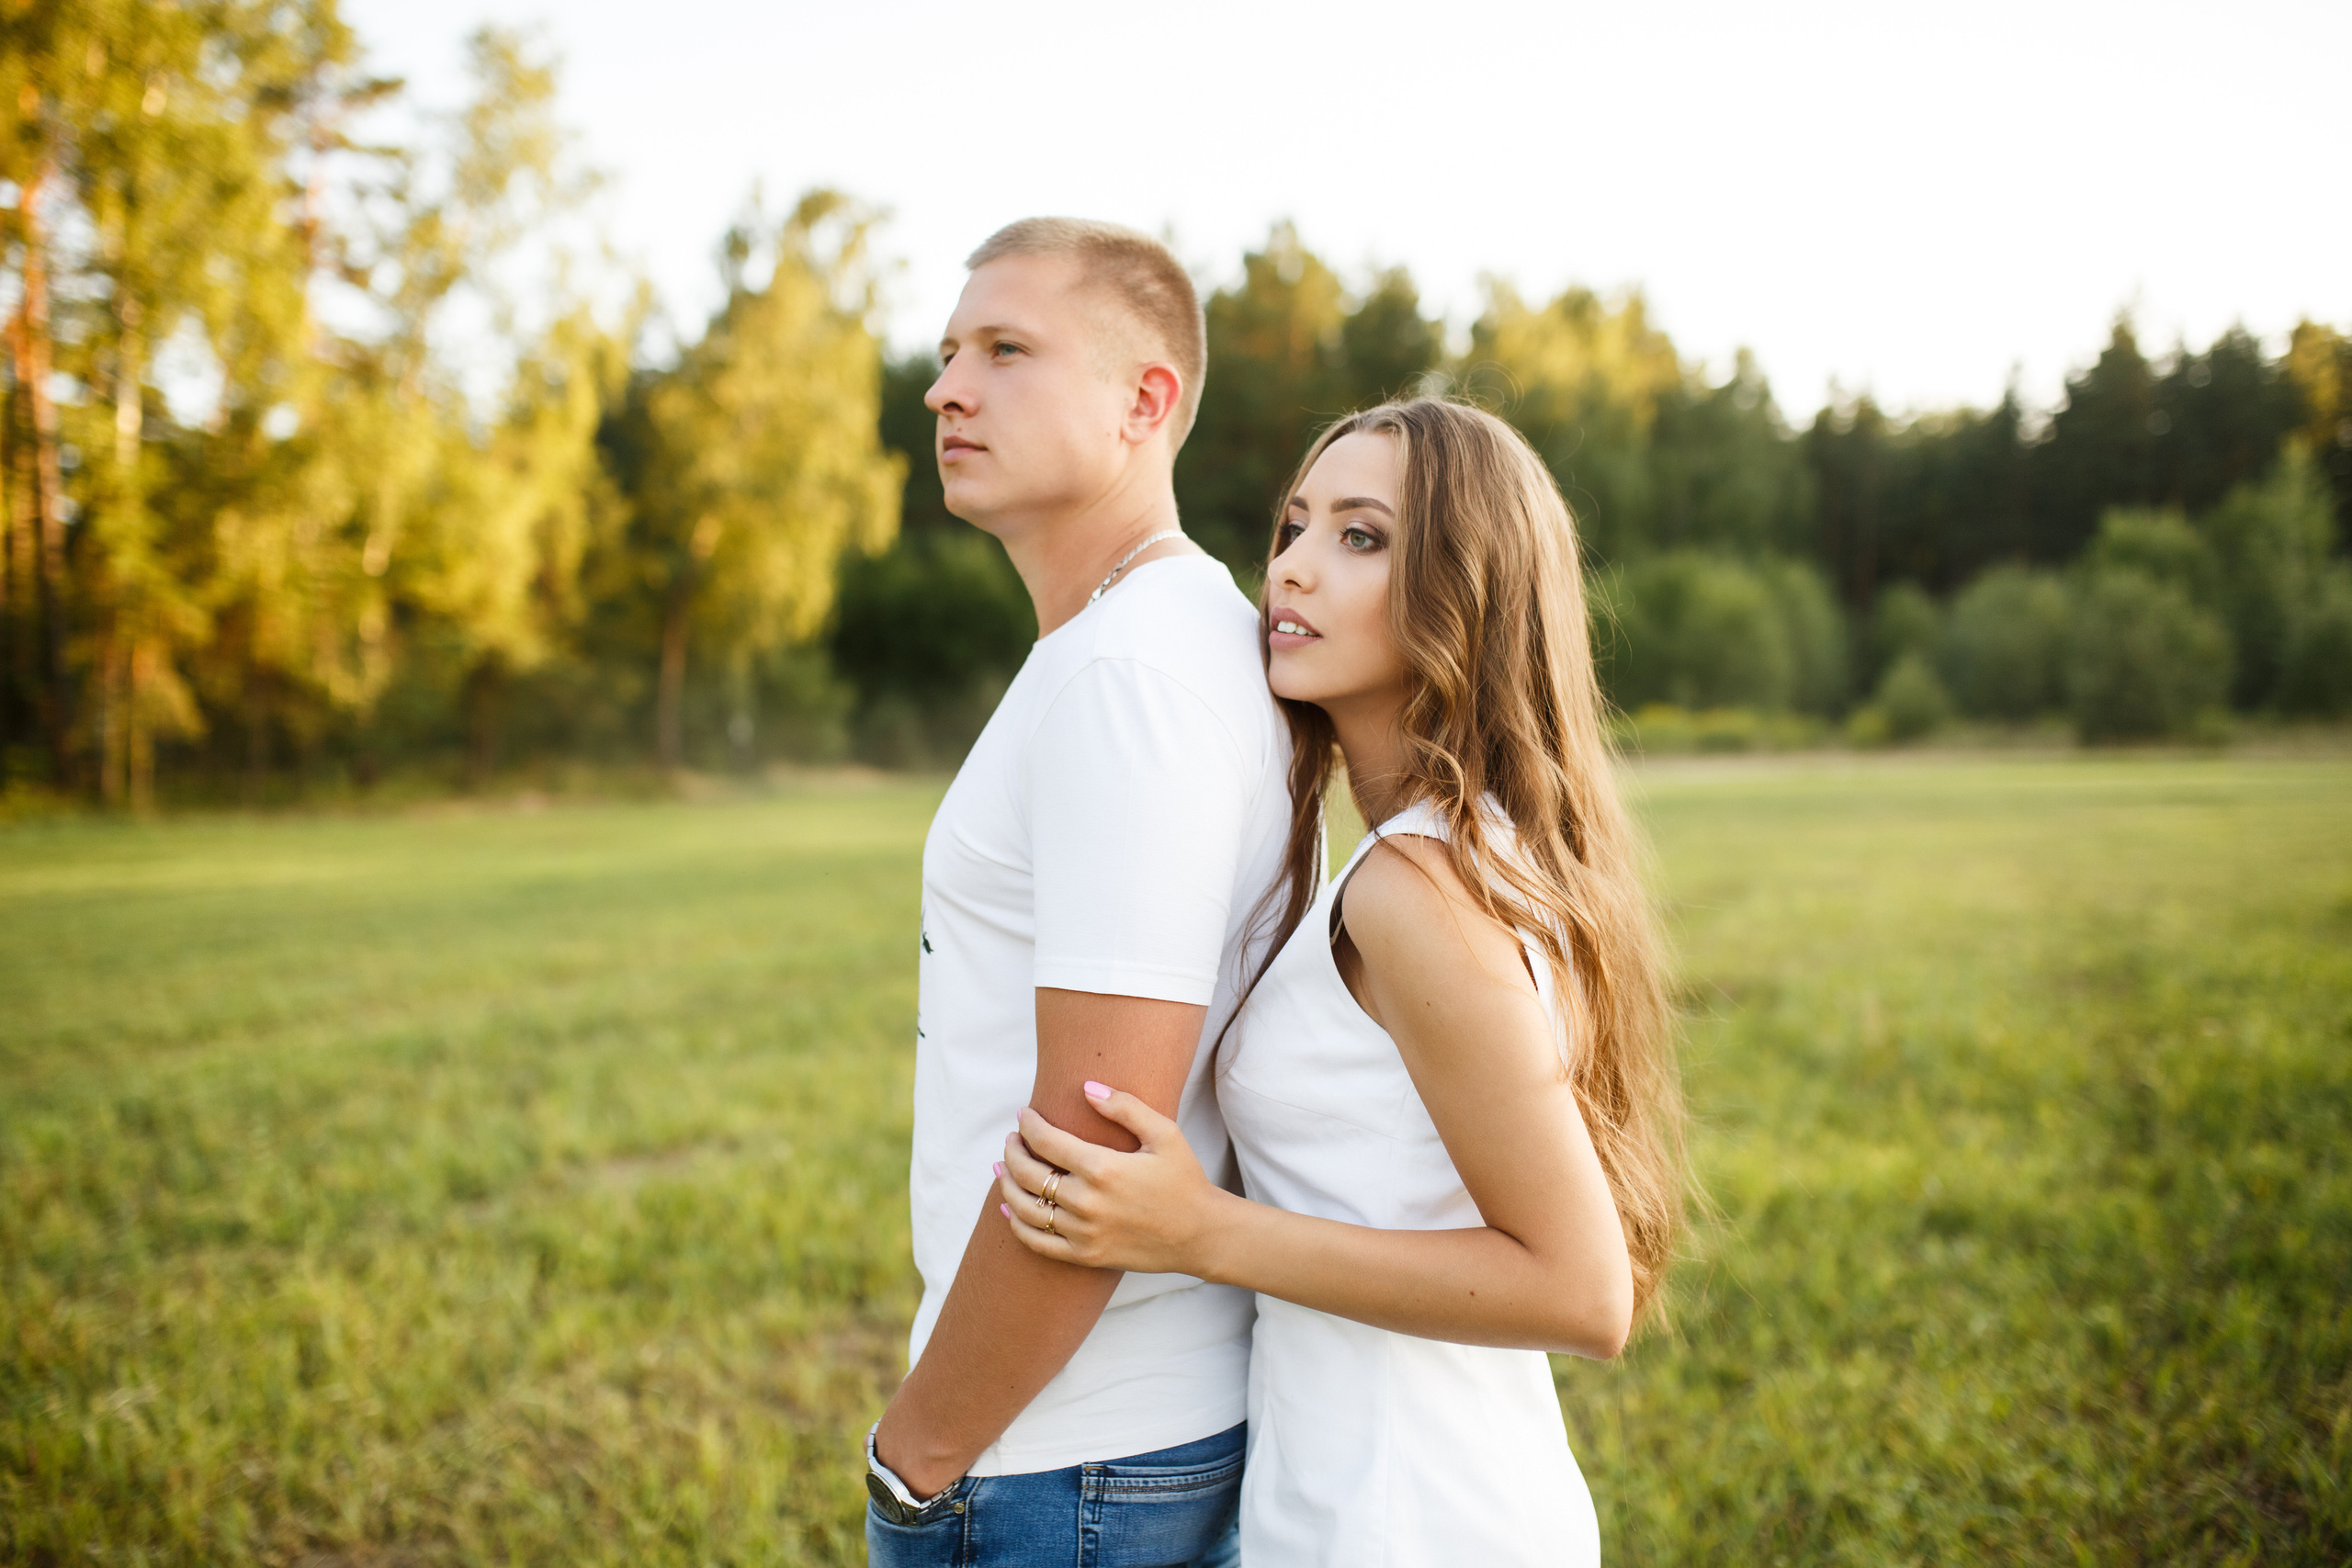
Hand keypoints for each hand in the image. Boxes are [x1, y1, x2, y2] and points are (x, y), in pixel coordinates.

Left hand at [997, 1082, 1227, 1276]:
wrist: (1200, 1234)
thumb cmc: (1184, 1180)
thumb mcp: (1164, 1133)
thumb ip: (1125, 1107)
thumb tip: (1086, 1087)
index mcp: (1103, 1168)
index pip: (1047, 1141)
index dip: (1029, 1124)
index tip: (1024, 1114)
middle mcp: (1087, 1202)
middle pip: (1029, 1173)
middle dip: (1013, 1151)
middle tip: (1011, 1139)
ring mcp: (1084, 1233)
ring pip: (1026, 1208)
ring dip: (1007, 1185)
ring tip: (1002, 1168)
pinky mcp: (1085, 1255)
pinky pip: (1038, 1243)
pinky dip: (1017, 1225)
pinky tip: (1009, 1209)